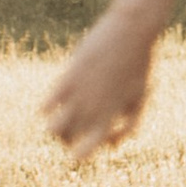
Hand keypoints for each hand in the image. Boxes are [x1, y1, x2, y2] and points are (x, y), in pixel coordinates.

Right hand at [44, 9, 156, 166]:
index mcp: (111, 116)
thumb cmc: (138, 66)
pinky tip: (58, 97)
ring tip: (62, 116)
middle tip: (73, 128)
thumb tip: (110, 146)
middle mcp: (93, 110)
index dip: (80, 154)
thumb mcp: (140, 97)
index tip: (82, 147)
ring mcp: (79, 95)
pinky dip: (46, 108)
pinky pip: (45, 106)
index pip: (86, 150)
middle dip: (67, 139)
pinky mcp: (68, 78)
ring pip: (52, 129)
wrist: (131, 32)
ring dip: (54, 128)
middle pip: (67, 140)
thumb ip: (129, 125)